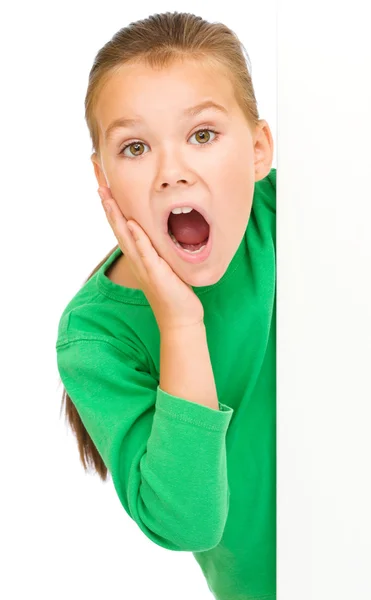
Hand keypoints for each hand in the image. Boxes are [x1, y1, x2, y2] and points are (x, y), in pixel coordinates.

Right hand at [98, 186, 204, 331]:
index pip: (122, 228)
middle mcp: (136, 260)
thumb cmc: (173, 291)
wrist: (179, 318)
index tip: (105, 188)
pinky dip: (138, 238)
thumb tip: (161, 231)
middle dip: (108, 207)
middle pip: (118, 229)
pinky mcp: (155, 273)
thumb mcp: (164, 264)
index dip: (113, 209)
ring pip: (126, 238)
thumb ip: (158, 248)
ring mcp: (144, 266)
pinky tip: (131, 223)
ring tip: (107, 198)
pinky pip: (145, 252)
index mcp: (138, 256)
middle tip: (99, 186)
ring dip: (116, 217)